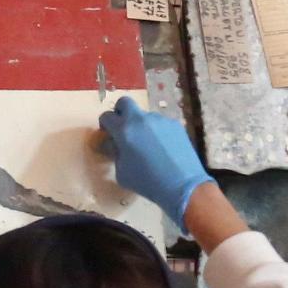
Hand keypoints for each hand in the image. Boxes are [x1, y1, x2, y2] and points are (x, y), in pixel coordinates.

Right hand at [100, 95, 213, 221]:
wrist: (182, 185)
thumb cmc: (147, 182)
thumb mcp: (121, 172)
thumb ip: (115, 152)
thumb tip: (114, 143)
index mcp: (124, 130)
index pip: (107, 116)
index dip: (105, 125)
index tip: (109, 134)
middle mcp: (141, 119)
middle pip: (125, 102)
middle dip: (120, 112)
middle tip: (124, 129)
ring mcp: (160, 120)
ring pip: (145, 116)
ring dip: (142, 126)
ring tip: (149, 147)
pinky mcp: (175, 125)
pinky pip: (160, 124)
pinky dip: (157, 132)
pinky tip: (164, 149)